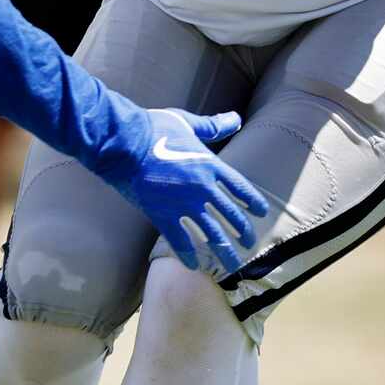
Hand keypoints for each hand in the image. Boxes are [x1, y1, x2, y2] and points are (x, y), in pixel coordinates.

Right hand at [104, 105, 272, 276]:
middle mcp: (203, 187)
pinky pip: (179, 240)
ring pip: (211, 233)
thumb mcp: (187, 123)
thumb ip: (212, 126)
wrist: (123, 143)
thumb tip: (235, 119)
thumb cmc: (153, 127)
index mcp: (210, 164)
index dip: (252, 201)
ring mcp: (183, 203)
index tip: (261, 212)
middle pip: (230, 215)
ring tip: (232, 265)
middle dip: (243, 232)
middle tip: (250, 244)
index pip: (240, 188)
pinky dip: (188, 255)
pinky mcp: (162, 215)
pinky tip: (194, 265)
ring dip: (224, 251)